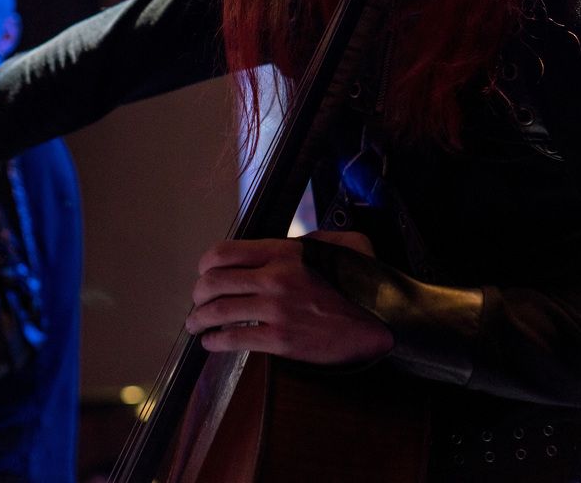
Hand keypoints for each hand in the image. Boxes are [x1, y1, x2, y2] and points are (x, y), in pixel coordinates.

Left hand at [185, 231, 393, 364]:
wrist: (384, 322)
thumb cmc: (365, 283)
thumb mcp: (344, 244)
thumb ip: (314, 238)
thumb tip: (296, 242)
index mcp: (285, 252)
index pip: (225, 252)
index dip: (206, 264)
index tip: (204, 273)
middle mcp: (274, 278)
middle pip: (213, 282)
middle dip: (198, 294)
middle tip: (197, 301)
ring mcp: (276, 310)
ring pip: (217, 312)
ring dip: (198, 319)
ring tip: (196, 325)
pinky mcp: (281, 341)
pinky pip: (234, 339)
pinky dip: (215, 342)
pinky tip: (211, 343)